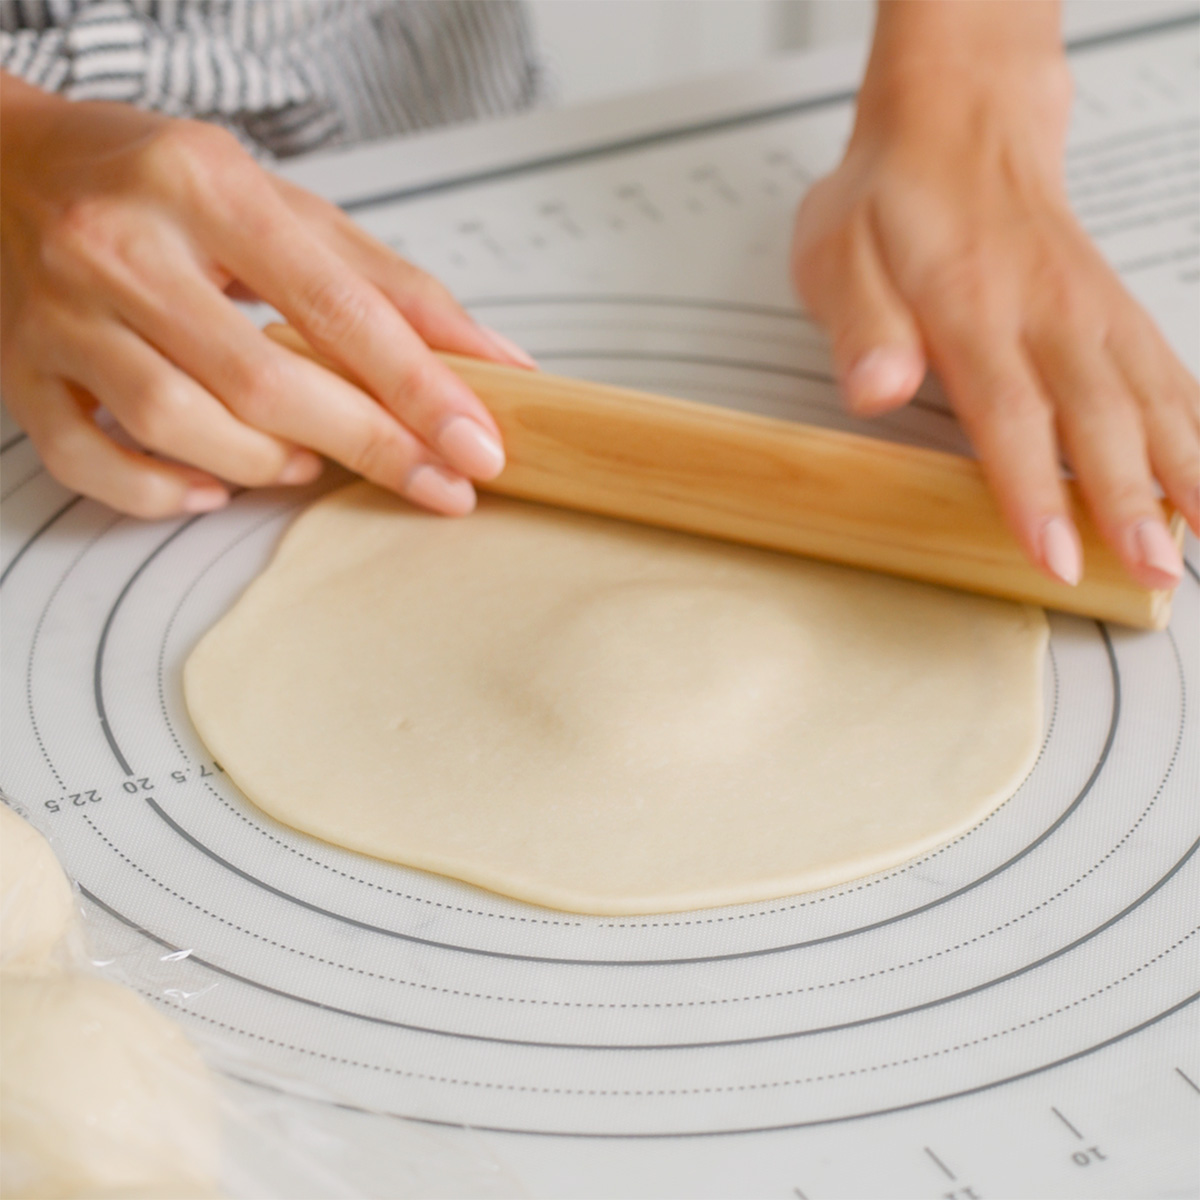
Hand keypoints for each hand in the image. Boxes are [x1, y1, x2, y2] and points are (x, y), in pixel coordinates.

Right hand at [0, 73, 532, 518]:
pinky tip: (211, 487)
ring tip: (310, 461)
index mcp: (201, 185)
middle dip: (369, 445)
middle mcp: (120, 244)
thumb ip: (387, 282)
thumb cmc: (158, 182)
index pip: (334, 306)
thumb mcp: (278, 203)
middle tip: (437, 486)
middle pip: (262, 380)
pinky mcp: (20, 368)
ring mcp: (59, 313)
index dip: (418, 388)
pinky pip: (87, 460)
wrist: (3, 162)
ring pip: (175, 425)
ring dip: (265, 465)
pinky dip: (159, 492)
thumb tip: (496, 360)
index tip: (477, 447)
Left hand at [791, 7, 1196, 589]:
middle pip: (1098, 415)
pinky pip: (1168, 368)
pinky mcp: (1112, 309)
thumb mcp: (837, 256)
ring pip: (1151, 394)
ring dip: (1183, 470)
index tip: (1056, 555)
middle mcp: (1045, 308)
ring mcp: (1090, 307)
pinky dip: (1197, 423)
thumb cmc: (889, 202)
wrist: (952, 126)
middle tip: (1154, 574)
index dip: (1036, 492)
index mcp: (970, 304)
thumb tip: (877, 388)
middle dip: (1131, 501)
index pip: (1011, 413)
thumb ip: (861, 328)